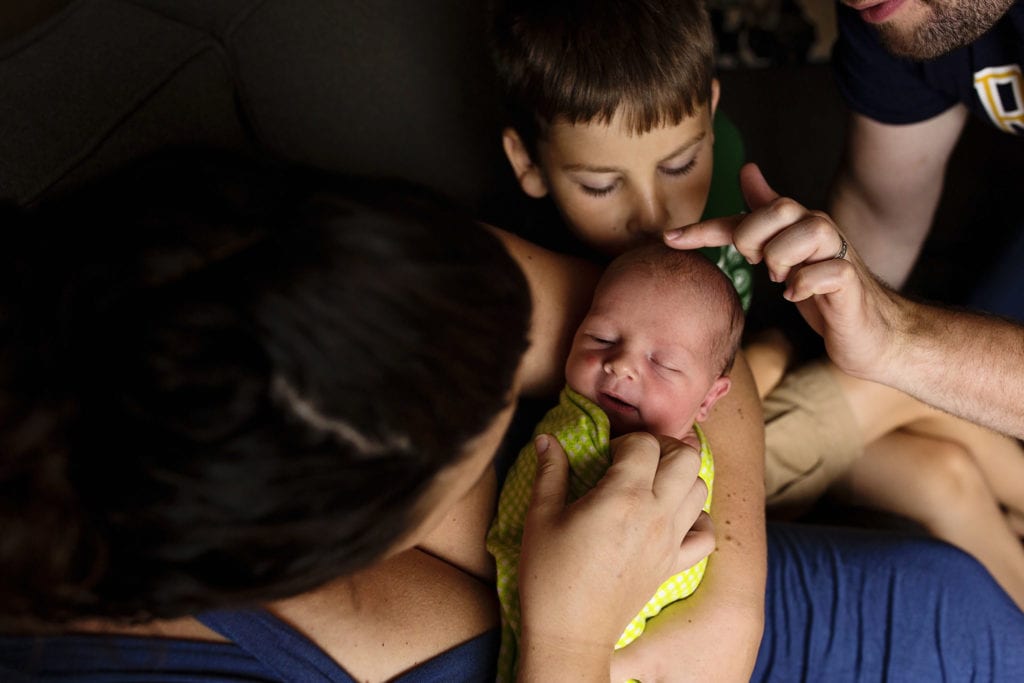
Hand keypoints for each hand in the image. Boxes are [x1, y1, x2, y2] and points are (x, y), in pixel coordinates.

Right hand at [516, 432, 713, 677]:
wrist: (570, 633)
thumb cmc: (549, 574)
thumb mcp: (540, 516)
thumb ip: (549, 471)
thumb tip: (546, 438)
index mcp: (623, 496)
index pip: (646, 444)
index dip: (625, 440)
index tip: (606, 454)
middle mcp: (656, 513)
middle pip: (686, 458)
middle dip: (664, 448)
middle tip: (637, 458)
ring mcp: (670, 541)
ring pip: (700, 489)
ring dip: (681, 478)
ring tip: (652, 483)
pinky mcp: (674, 565)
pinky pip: (706, 536)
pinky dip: (698, 520)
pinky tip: (674, 518)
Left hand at [664, 162, 903, 382]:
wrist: (871, 333)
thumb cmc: (825, 293)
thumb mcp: (785, 252)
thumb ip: (764, 216)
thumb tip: (747, 170)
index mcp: (795, 225)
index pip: (744, 217)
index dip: (704, 228)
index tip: (669, 239)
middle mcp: (817, 229)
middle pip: (780, 208)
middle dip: (755, 238)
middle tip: (759, 265)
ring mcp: (837, 252)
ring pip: (805, 232)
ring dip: (782, 261)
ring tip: (785, 281)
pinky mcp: (850, 280)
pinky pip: (825, 271)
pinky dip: (803, 286)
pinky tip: (798, 296)